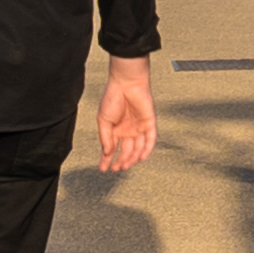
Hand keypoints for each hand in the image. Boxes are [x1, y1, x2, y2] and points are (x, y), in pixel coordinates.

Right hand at [92, 57, 156, 173]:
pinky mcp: (149, 122)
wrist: (125, 83)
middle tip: (116, 169)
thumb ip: (106, 138)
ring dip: (131, 158)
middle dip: (121, 161)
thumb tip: (107, 153)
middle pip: (126, 150)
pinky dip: (147, 149)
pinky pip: (150, 139)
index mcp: (115, 129)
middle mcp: (128, 130)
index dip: (107, 159)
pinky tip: (140, 158)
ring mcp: (139, 127)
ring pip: (138, 148)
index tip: (103, 169)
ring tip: (124, 166)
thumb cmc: (112, 98)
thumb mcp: (103, 121)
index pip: (112, 149)